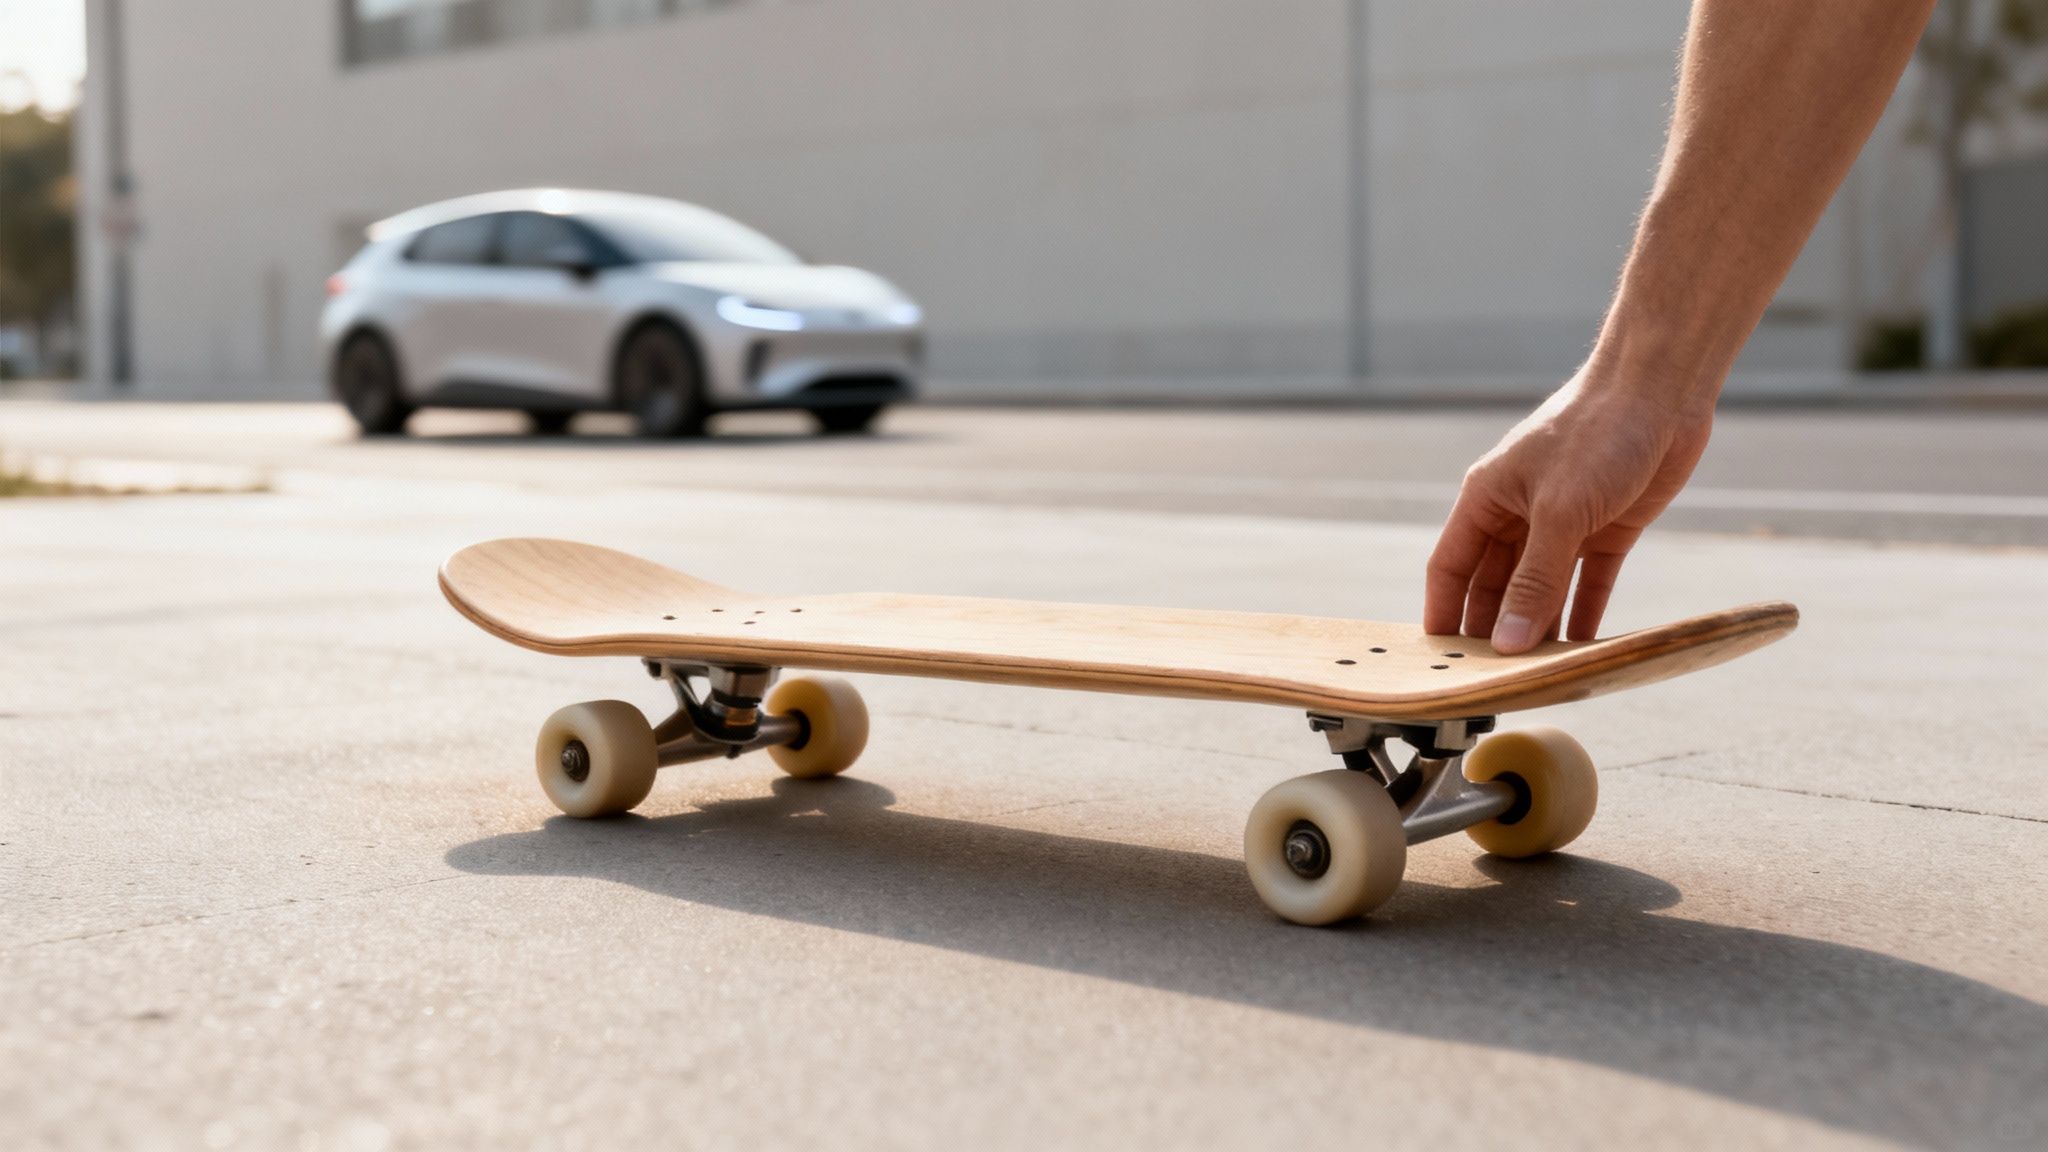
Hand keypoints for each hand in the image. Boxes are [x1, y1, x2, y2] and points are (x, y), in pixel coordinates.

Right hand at [1424, 373, 1712, 653]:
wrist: (1662, 390)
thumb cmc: (1598, 431)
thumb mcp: (1559, 513)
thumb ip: (1535, 582)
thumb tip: (1508, 644)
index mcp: (1486, 499)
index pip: (1451, 568)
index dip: (1443, 613)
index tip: (1441, 662)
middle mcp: (1519, 514)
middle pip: (1495, 586)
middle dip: (1493, 630)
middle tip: (1492, 682)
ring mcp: (1564, 524)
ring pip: (1542, 590)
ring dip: (1539, 629)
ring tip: (1536, 678)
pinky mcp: (1607, 529)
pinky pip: (1588, 584)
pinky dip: (1584, 615)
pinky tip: (1580, 650)